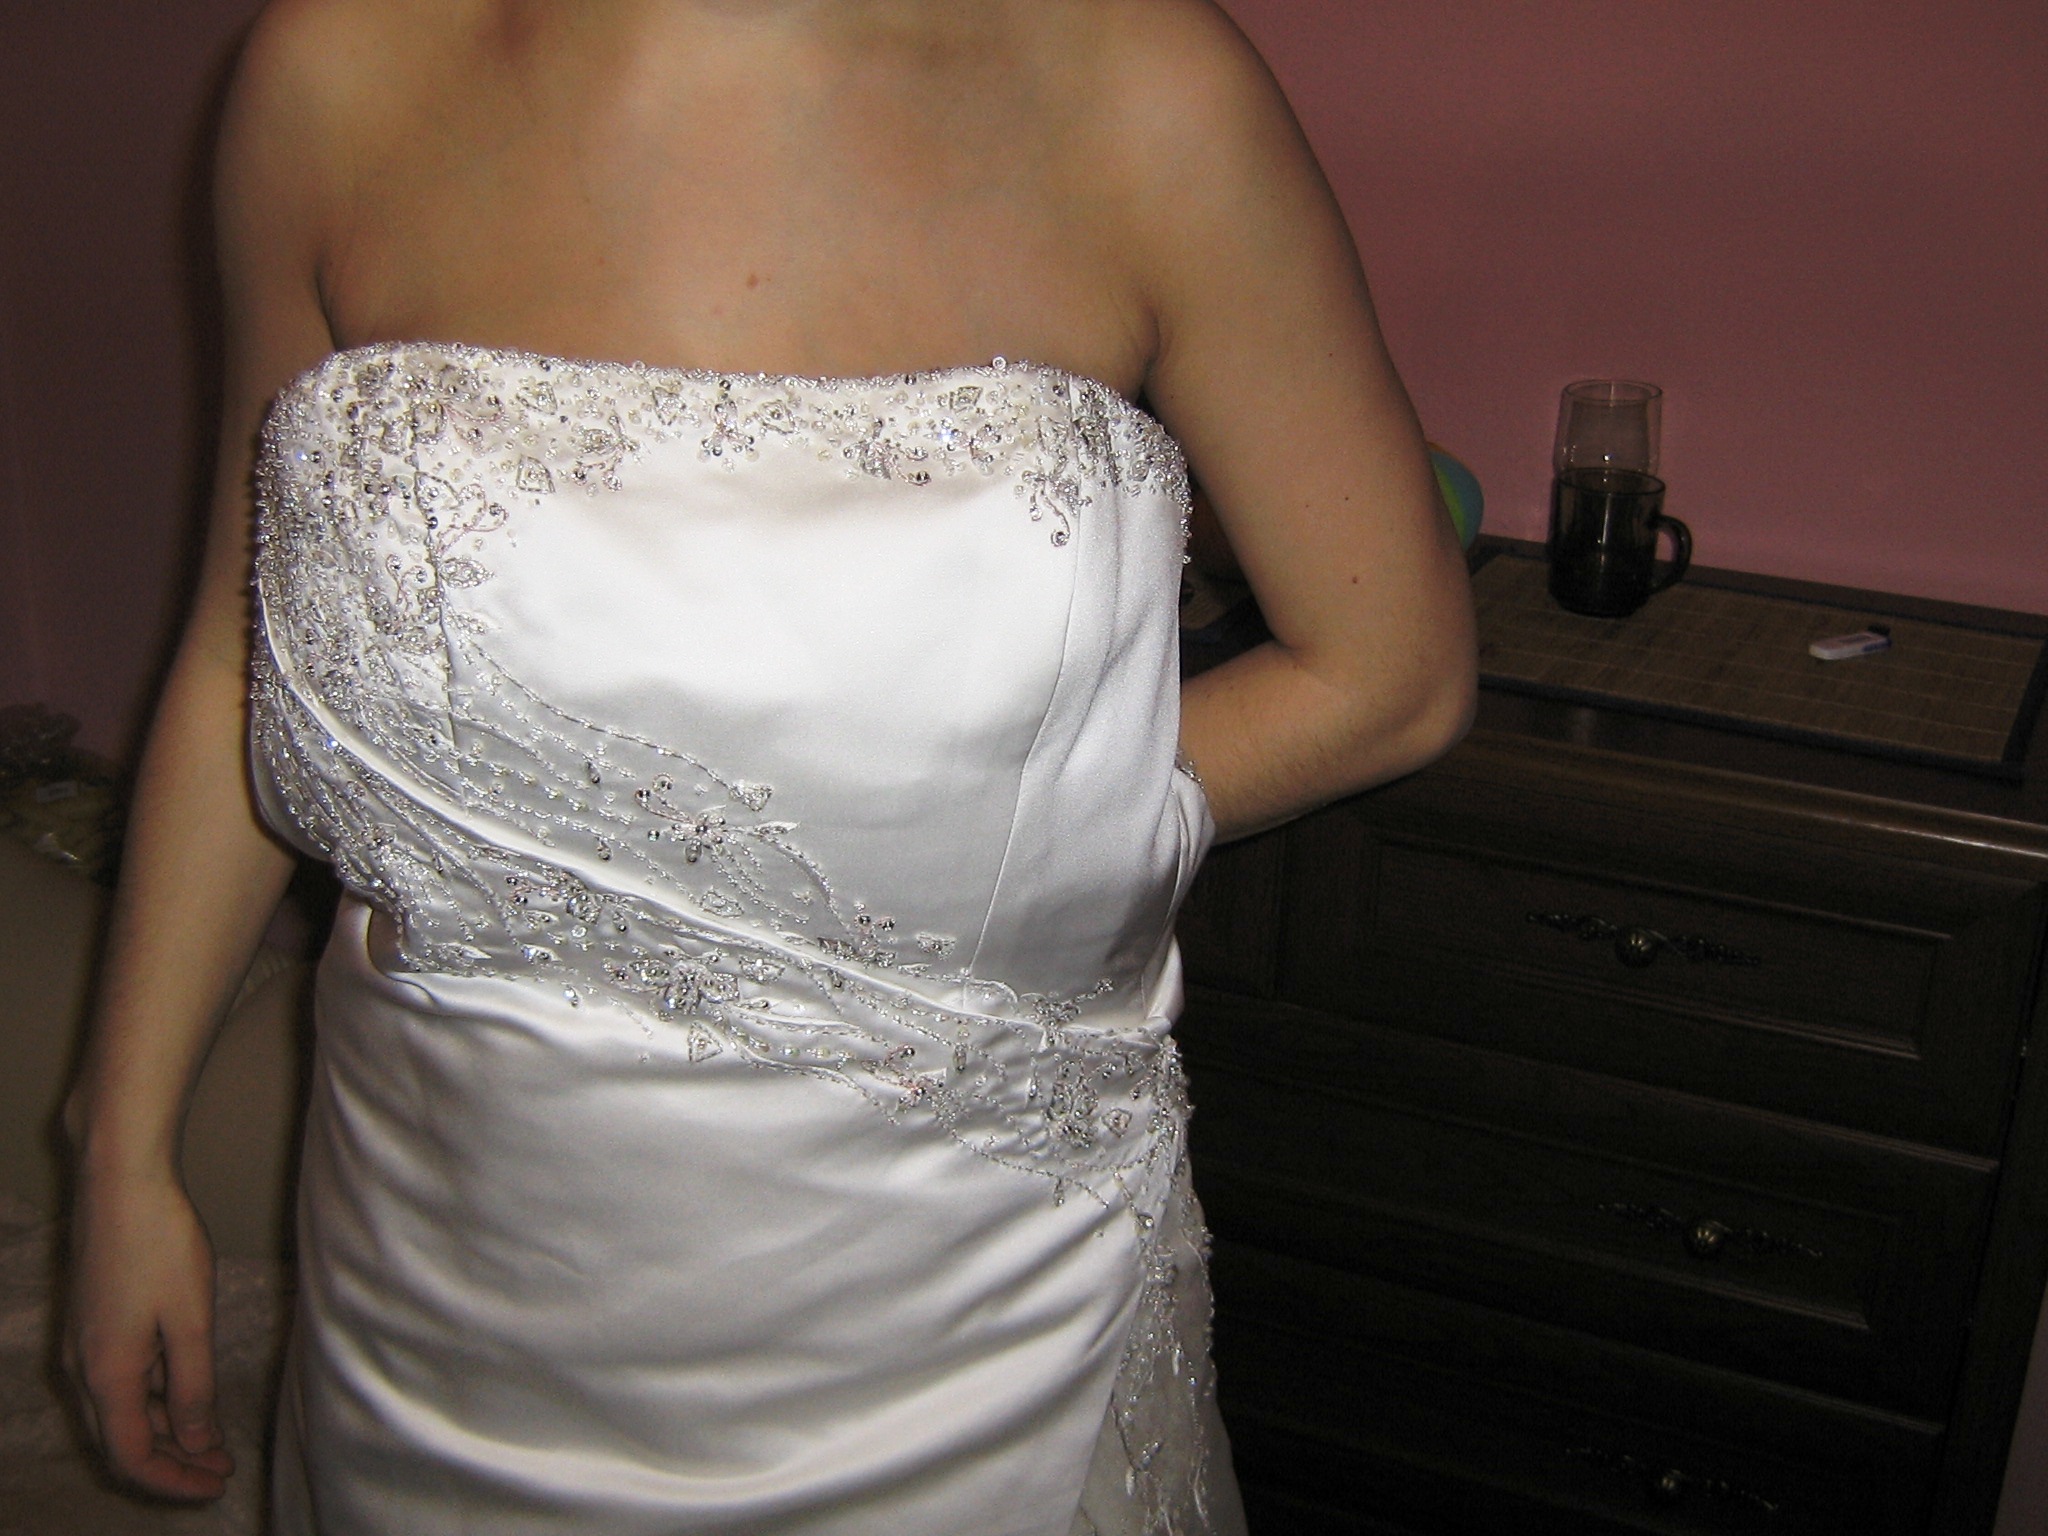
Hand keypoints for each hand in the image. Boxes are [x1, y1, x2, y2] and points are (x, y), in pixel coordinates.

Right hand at [63, 1167, 234, 1499]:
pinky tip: (189, 1389)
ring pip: (122, 1409)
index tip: (217, 1485)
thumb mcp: (189, 1321)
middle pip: (123, 1439)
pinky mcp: (94, 1320)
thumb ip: (192, 1387)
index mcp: (106, 1376)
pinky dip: (155, 1396)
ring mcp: (85, 1343)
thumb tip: (197, 1441)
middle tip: (221, 1468)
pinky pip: (121, 1379)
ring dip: (166, 1430)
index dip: (174, 1480)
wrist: (120, 1180)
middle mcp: (84, 1368)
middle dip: (173, 1461)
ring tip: (213, 1438)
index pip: (132, 1457)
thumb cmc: (159, 1244)